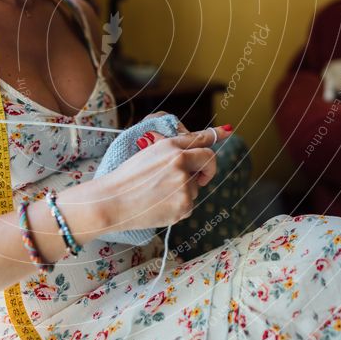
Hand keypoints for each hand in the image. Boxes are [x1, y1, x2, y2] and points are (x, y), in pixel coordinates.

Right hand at [99, 126, 232, 232]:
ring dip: (184, 192)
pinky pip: (189, 205)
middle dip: (208, 170)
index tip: (229, 131)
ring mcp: (184, 183)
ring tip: (158, 196)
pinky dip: (178, 208)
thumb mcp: (147, 155)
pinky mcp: (184, 204)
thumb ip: (172, 154)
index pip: (200, 138)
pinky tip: (159, 207)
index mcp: (170, 146)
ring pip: (196, 187)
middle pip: (209, 160)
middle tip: (201, 179)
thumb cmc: (126, 180)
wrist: (111, 201)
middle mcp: (180, 161)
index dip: (216, 134)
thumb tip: (192, 162)